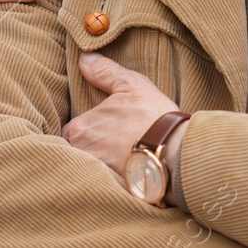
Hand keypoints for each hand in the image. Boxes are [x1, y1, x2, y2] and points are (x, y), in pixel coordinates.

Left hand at [62, 53, 178, 175]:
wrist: (176, 154)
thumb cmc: (153, 117)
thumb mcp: (131, 85)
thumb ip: (104, 72)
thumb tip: (84, 57)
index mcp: (79, 128)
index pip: (71, 130)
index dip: (85, 128)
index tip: (99, 128)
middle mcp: (80, 154)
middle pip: (75, 151)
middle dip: (89, 149)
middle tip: (109, 144)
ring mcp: (93, 174)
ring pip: (87, 167)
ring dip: (97, 164)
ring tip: (117, 160)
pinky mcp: (108, 190)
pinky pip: (100, 184)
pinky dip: (108, 181)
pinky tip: (124, 174)